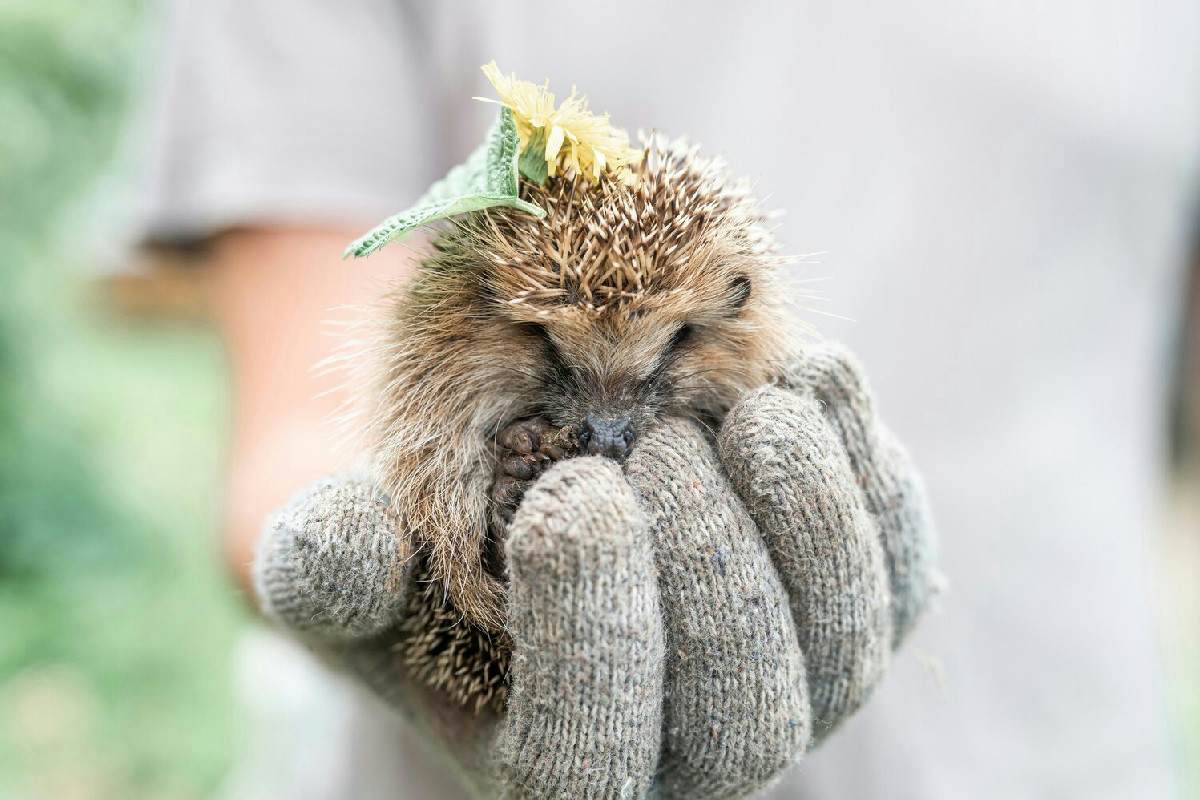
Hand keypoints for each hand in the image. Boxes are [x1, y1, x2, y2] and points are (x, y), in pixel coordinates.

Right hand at [252, 342, 937, 797]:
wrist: (534, 491)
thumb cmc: (434, 544)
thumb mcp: (350, 550)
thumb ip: (330, 561)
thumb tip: (354, 540)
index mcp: (563, 763)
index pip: (592, 755)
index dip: (594, 632)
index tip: (572, 493)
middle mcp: (696, 747)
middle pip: (743, 712)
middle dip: (708, 567)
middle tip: (661, 442)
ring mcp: (796, 676)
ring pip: (845, 641)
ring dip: (811, 518)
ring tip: (753, 408)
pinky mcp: (859, 598)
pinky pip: (902, 561)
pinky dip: (870, 472)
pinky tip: (816, 381)